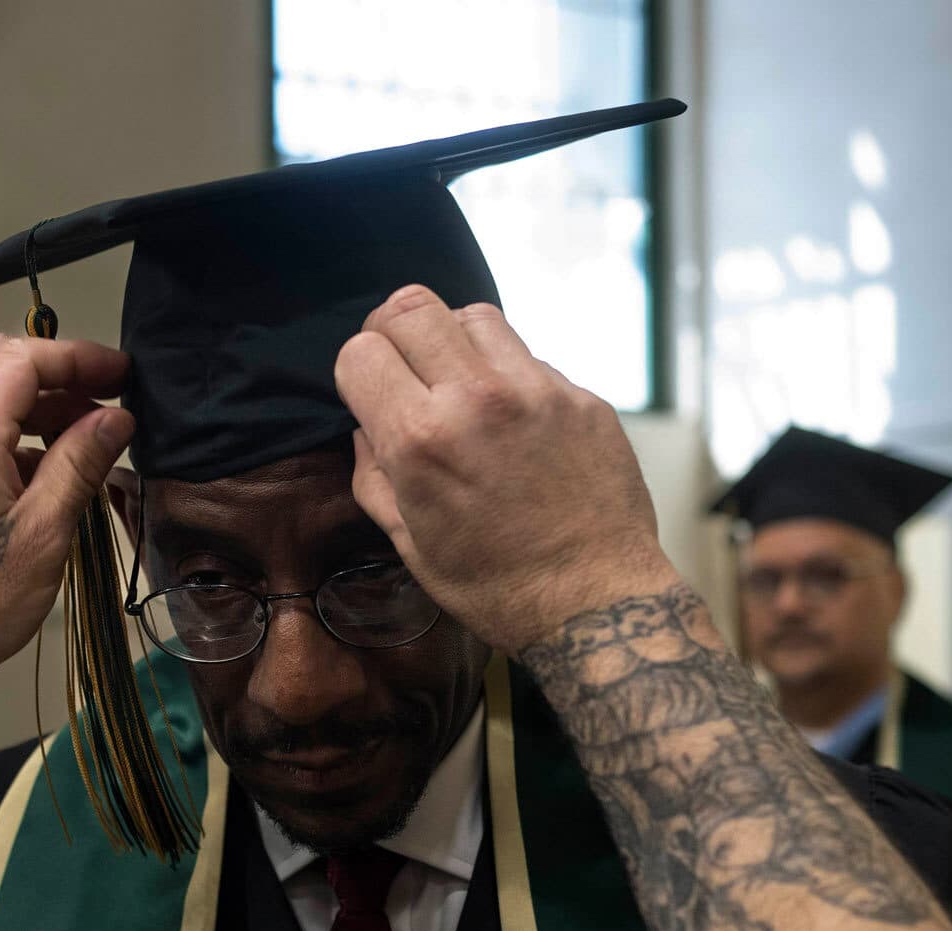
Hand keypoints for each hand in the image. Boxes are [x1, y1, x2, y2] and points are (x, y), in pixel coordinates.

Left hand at [0, 333, 133, 712]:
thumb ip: (79, 464)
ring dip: (38, 405)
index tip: (120, 374)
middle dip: (59, 374)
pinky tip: (48, 471)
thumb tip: (115, 418)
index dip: (78, 357)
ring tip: (86, 439)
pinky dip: (13, 433)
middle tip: (107, 401)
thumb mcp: (44, 534)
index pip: (22, 359)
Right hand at [334, 285, 674, 652]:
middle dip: (393, 333)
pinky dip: (506, 375)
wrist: (594, 602)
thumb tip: (368, 425)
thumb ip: (374, 474)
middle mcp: (476, 398)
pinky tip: (510, 418)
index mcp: (420, 440)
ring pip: (473, 315)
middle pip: (411, 307)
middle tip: (404, 367)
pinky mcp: (580, 397)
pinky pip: (527, 357)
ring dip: (452, 340)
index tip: (369, 393)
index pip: (361, 351)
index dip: (357, 372)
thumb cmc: (495, 586)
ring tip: (458, 382)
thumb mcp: (409, 543)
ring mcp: (536, 390)